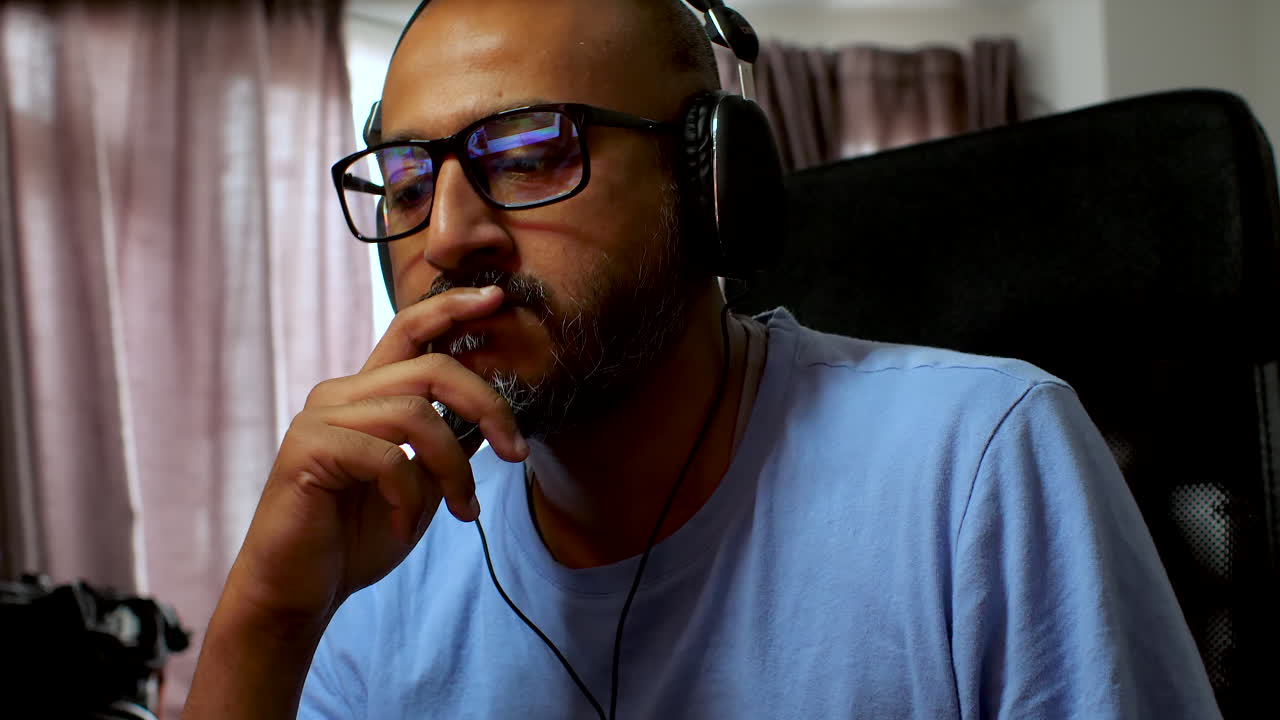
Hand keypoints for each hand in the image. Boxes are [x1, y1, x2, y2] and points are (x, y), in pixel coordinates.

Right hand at [222, 285, 528, 625]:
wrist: (300, 591)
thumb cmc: (357, 537)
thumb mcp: (421, 485)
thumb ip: (447, 444)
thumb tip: (492, 416)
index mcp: (366, 394)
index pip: (410, 329)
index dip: (453, 307)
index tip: (497, 297)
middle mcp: (340, 394)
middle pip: (433, 367)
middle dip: (488, 407)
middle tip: (517, 453)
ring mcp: (319, 417)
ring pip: (416, 414)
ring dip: (454, 469)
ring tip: (464, 511)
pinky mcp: (307, 449)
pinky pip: (386, 458)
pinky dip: (409, 497)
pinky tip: (403, 526)